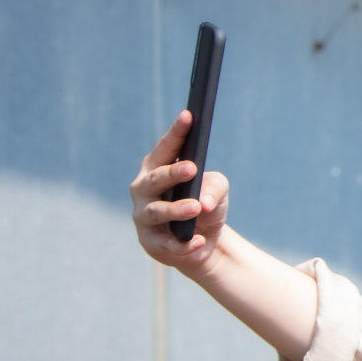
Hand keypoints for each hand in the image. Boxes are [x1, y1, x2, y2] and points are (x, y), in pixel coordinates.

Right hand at [130, 110, 229, 275]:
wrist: (202, 242)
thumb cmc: (205, 206)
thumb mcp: (217, 191)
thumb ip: (214, 187)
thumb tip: (203, 202)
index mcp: (157, 168)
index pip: (166, 148)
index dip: (176, 132)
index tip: (189, 116)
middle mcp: (144, 190)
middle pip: (155, 179)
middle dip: (172, 173)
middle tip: (192, 168)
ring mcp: (144, 217)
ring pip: (157, 212)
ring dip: (176, 209)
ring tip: (197, 208)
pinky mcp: (151, 243)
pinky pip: (167, 244)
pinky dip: (184, 244)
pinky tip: (198, 241)